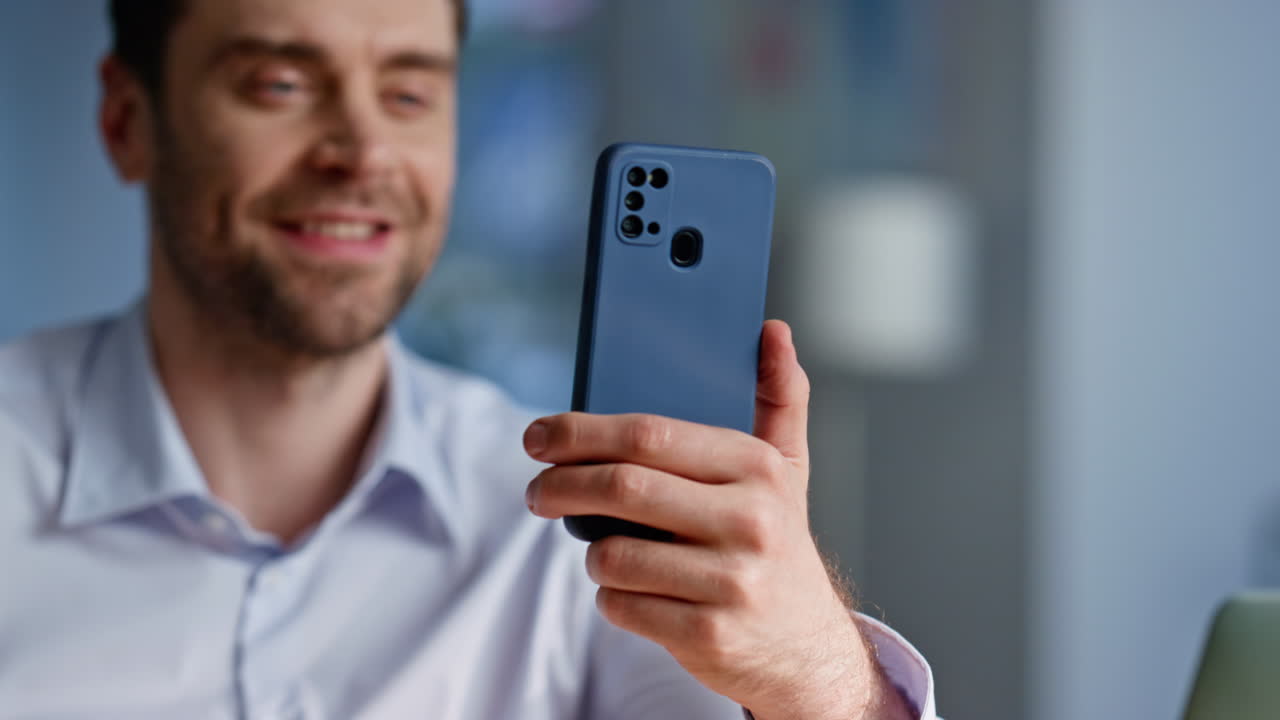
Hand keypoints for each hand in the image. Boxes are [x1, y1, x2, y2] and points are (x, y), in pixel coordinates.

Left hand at [523, 321, 911, 719]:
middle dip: (560, 485)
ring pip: (612, 555)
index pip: (650, 435)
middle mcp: (750, 521)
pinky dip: (611, 597)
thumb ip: (780, 397)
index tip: (537, 435)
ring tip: (608, 551)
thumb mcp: (787, 470)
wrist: (807, 648)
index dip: (580, 432)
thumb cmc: (779, 542)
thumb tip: (772, 329)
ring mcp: (732, 581)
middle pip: (622, 488)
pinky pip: (622, 605)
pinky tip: (634, 591)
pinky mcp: (710, 634)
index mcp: (758, 468)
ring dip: (592, 552)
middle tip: (536, 491)